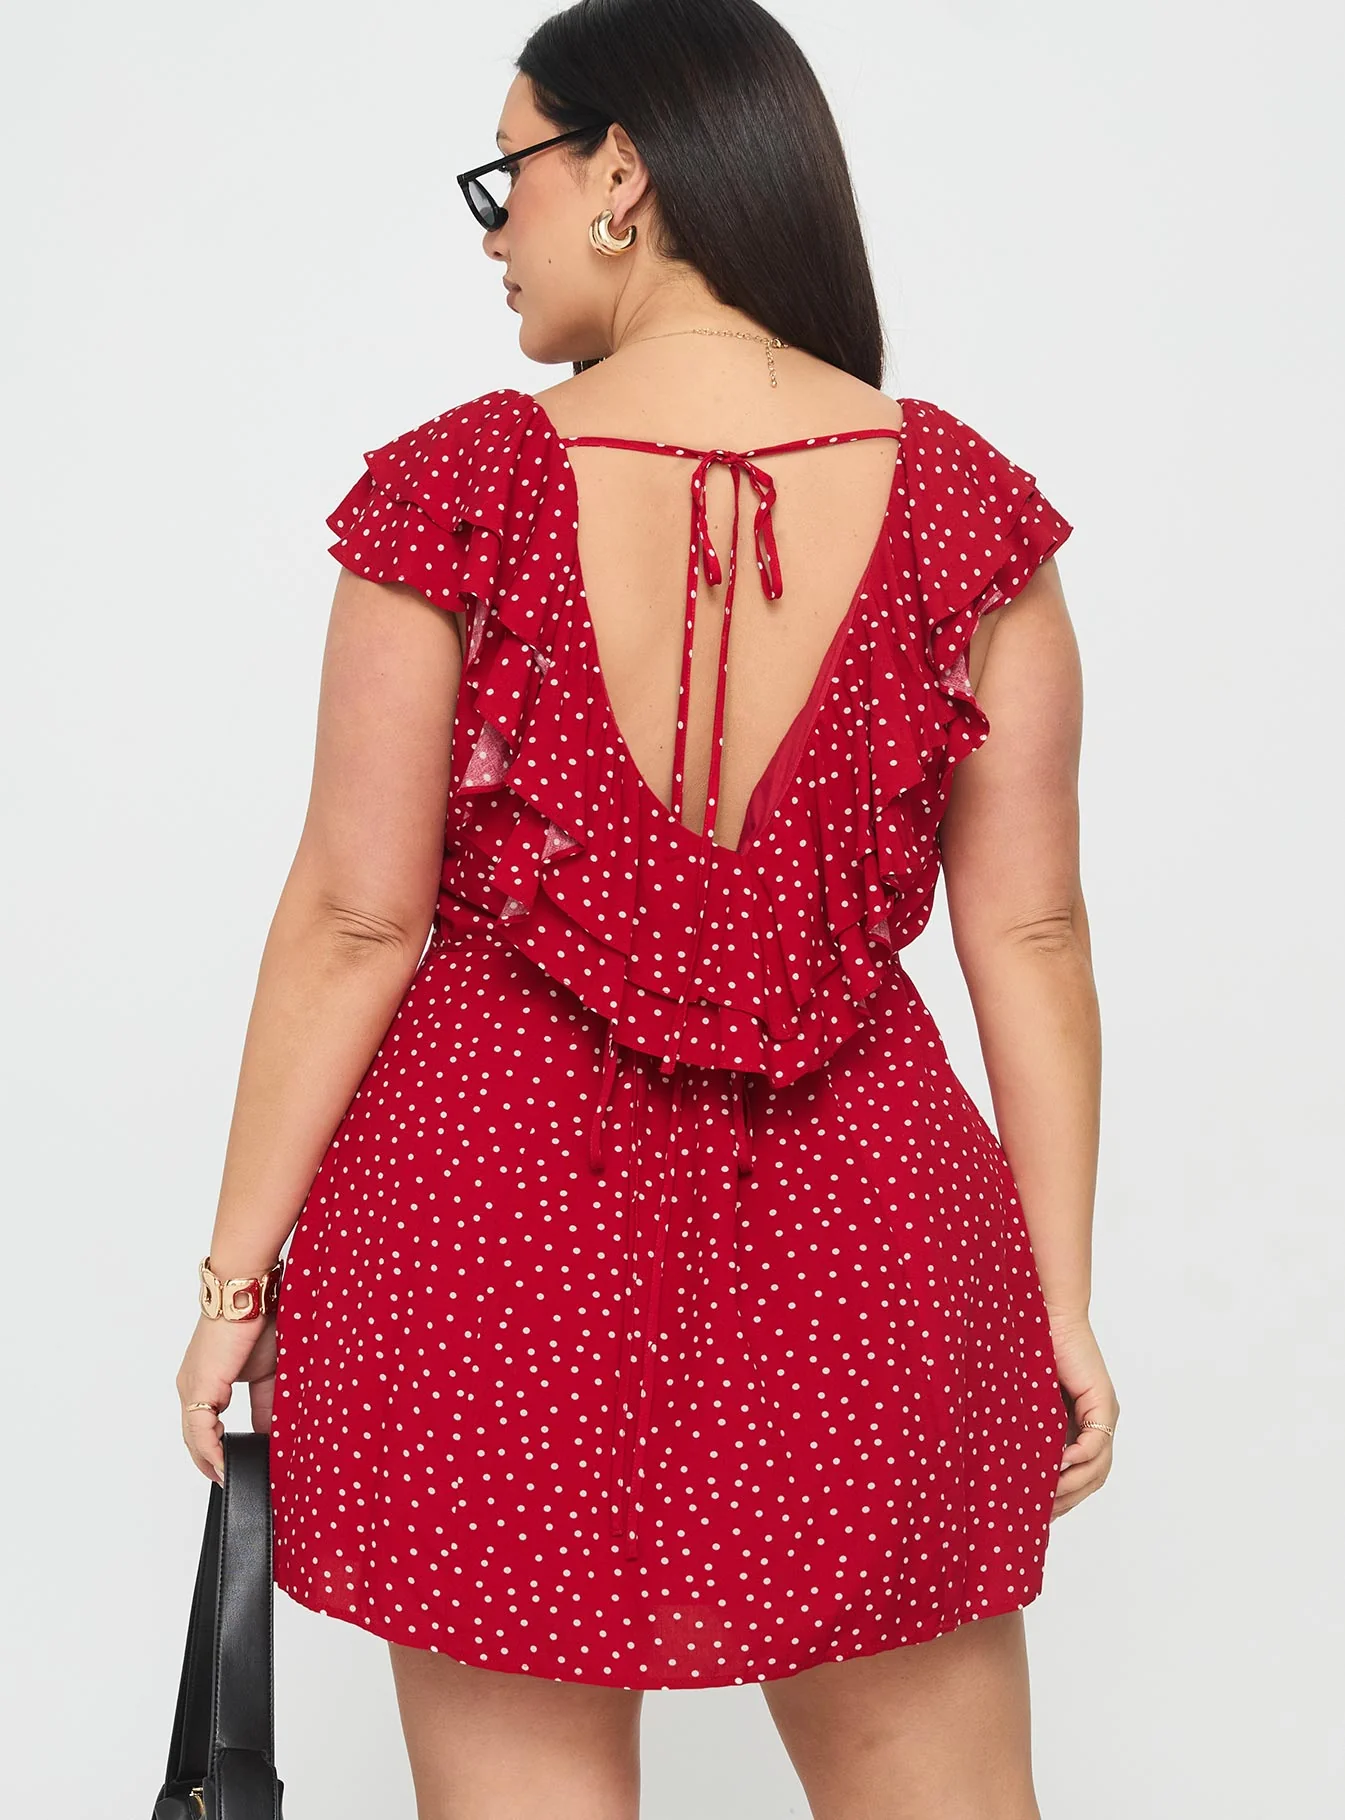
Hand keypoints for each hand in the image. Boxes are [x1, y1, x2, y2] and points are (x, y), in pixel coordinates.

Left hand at [176, 1309, 277, 1485]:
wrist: (250, 1294)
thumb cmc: (261, 1321)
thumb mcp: (267, 1374)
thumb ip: (266, 1406)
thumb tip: (271, 1434)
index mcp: (206, 1380)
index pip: (207, 1424)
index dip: (220, 1448)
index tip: (237, 1465)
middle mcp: (192, 1385)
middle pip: (195, 1436)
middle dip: (211, 1462)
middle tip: (231, 1480)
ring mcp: (191, 1387)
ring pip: (194, 1437)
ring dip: (210, 1461)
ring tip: (230, 1479)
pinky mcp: (198, 1387)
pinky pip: (200, 1431)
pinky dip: (211, 1452)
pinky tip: (225, 1466)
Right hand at [1048, 1310, 1118, 1521]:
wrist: (1047, 1313)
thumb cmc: (1032, 1349)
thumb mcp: (1029, 1401)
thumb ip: (1029, 1427)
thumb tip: (1003, 1461)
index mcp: (1084, 1423)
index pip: (1084, 1473)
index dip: (1066, 1497)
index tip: (1040, 1514)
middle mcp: (1100, 1421)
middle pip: (1095, 1477)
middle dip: (1069, 1500)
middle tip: (1042, 1517)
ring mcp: (1104, 1413)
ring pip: (1098, 1466)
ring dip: (1074, 1486)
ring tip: (1048, 1499)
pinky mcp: (1102, 1401)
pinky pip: (1094, 1442)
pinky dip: (1079, 1459)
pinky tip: (1058, 1468)